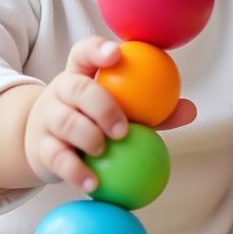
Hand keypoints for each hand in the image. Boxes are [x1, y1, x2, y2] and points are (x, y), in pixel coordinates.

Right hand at [24, 36, 196, 191]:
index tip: (116, 54)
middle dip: (100, 104)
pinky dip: (76, 171)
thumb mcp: (119, 111)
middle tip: (122, 129)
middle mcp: (61, 91)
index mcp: (81, 74)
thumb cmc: (92, 121)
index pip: (84, 52)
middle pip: (76, 87)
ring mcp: (48, 118)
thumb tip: (190, 109)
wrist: (46, 143)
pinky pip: (57, 158)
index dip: (98, 50)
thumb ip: (152, 110)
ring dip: (87, 136)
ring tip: (103, 150)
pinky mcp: (41, 147)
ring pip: (64, 121)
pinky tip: (93, 183)